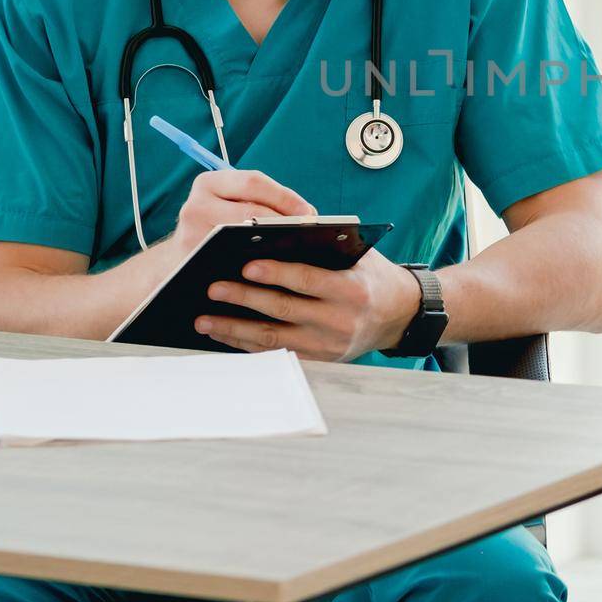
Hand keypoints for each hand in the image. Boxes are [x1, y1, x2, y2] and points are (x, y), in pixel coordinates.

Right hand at [171, 170, 315, 257]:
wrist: (178, 261)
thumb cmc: (217, 229)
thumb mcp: (229, 206)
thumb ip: (260, 202)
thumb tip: (307, 214)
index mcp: (209, 182)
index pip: (254, 182)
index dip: (285, 197)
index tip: (309, 212)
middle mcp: (196, 204)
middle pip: (249, 209)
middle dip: (284, 220)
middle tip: (309, 232)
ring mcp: (189, 233)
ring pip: (241, 235)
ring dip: (273, 242)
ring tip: (298, 247)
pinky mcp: (191, 260)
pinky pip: (231, 260)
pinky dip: (256, 261)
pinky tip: (276, 266)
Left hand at [194, 249, 421, 361]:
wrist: (396, 315)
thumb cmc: (370, 277)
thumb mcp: (357, 257)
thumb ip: (323, 250)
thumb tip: (269, 240)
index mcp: (350, 290)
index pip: (307, 280)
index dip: (276, 274)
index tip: (245, 265)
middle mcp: (339, 322)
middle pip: (283, 311)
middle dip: (244, 299)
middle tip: (212, 288)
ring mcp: (328, 346)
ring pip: (273, 339)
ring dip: (235, 329)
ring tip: (205, 318)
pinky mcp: (319, 361)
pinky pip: (275, 356)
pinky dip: (246, 346)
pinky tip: (224, 334)